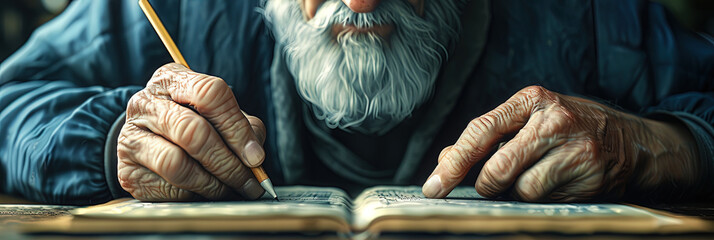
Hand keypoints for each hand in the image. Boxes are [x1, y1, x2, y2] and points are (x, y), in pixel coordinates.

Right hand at [117, 63, 266, 200]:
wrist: (149, 142)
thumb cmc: (195, 123)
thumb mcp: (219, 115)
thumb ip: (243, 128)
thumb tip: (254, 157)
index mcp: (171, 79)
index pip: (210, 93)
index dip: (236, 128)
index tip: (255, 157)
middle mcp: (145, 103)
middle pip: (193, 131)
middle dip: (228, 162)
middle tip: (249, 181)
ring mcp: (130, 136)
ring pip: (177, 163)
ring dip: (212, 183)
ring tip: (229, 189)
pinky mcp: (127, 170)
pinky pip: (166, 187)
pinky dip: (192, 195)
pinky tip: (204, 192)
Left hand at [422, 86, 699, 201]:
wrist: (630, 141)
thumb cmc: (564, 130)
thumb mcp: (526, 121)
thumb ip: (485, 139)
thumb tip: (444, 163)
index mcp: (531, 100)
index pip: (480, 130)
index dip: (454, 163)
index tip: (433, 187)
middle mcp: (554, 120)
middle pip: (497, 168)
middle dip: (487, 184)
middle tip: (492, 184)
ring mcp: (576, 149)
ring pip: (521, 190)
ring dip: (518, 193)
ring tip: (537, 176)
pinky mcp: (591, 176)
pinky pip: (546, 202)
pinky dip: (543, 200)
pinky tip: (558, 184)